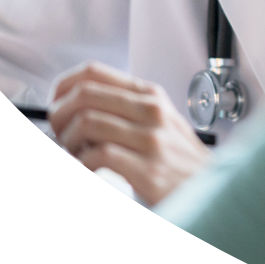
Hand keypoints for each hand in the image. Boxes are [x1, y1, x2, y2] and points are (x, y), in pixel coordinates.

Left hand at [48, 62, 212, 205]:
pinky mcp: (148, 169)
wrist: (209, 190)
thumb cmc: (178, 160)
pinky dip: (84, 163)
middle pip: (85, 94)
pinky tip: (90, 168)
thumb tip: (78, 106)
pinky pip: (98, 156)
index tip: (56, 103)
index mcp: (149, 95)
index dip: (64, 86)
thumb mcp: (159, 121)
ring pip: (87, 122)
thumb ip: (126, 109)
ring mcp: (150, 139)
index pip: (94, 72)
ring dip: (68, 141)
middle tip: (59, 133)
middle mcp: (150, 110)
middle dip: (59, 115)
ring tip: (76, 153)